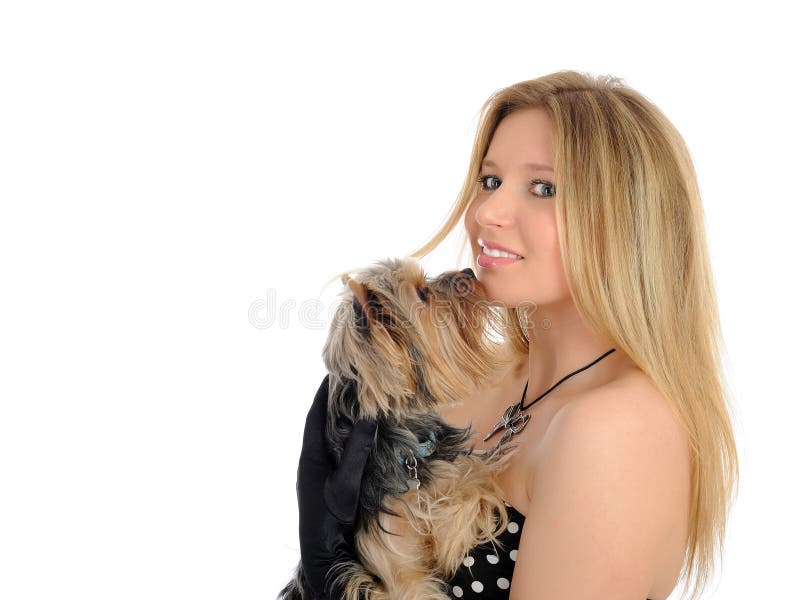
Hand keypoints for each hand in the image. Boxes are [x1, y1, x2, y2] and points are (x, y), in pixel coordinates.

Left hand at [297, 375, 376, 598]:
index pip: (315, 416)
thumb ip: (357, 452)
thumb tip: (368, 417)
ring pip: (329, 439)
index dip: (324, 394)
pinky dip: (347, 440)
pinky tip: (361, 437)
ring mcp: (319, 473)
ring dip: (341, 421)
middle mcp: (313, 461)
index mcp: (311, 456)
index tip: (333, 373)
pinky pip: (336, 453)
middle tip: (349, 383)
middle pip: (322, 424)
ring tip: (357, 403)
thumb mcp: (346, 484)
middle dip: (333, 403)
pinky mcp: (329, 483)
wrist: (323, 553)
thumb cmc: (330, 519)